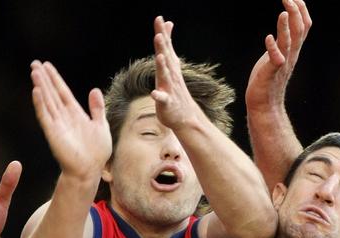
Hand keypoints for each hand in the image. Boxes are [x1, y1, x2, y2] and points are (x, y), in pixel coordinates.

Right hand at [30, 60, 111, 178]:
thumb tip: (94, 90)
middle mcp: (64, 117)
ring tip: (34, 71)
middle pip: (51, 93)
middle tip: (35, 63)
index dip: (55, 79)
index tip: (47, 66)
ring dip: (40, 86)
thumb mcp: (101, 125)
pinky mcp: (53, 132)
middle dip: (44, 78)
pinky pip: (45, 115)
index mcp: (75, 114)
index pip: (63, 92)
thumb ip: (97, 108)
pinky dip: (40, 103)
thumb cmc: (96, 152)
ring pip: (47, 100)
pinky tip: (36, 90)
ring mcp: (57, 124)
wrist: (90, 170)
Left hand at [151, 16, 206, 130]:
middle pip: (166, 58)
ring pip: (166, 77)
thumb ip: (168, 44)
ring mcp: (170, 89)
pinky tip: (154, 93)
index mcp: (169, 67)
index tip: (159, 18)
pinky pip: (163, 99)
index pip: (166, 47)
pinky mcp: (167, 103)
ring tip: (160, 57)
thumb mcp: (171, 64)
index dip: (163, 33)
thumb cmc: (174, 89)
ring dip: (163, 67)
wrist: (185, 116)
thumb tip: (169, 23)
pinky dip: (159, 96)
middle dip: (162, 46)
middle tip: (158, 33)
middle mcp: (171, 76)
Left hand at [245, 0, 311, 114]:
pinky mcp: (270, 73)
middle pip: (300, 30)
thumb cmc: (267, 80)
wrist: (265, 105)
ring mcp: (281, 64)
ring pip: (289, 43)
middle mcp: (290, 56)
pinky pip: (275, 60)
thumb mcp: (277, 56)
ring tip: (283, 11)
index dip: (302, 10)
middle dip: (296, 12)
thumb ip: (282, 42)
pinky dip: (273, 48)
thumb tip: (283, 25)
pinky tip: (268, 38)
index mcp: (292, 50)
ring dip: (286, 27)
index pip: (304, 26)